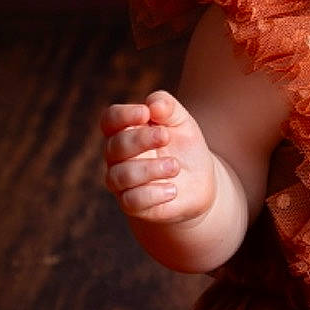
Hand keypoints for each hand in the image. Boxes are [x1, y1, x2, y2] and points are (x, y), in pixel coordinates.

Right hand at [101, 90, 217, 225]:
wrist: (198, 184)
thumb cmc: (184, 148)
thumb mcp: (183, 123)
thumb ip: (168, 107)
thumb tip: (153, 105)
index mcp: (126, 131)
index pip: (110, 119)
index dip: (123, 115)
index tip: (145, 113)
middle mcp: (118, 157)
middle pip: (115, 146)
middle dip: (141, 140)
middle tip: (166, 137)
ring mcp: (123, 182)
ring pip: (121, 175)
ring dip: (149, 169)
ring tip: (175, 166)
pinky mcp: (134, 204)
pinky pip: (132, 200)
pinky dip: (153, 194)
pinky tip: (172, 190)